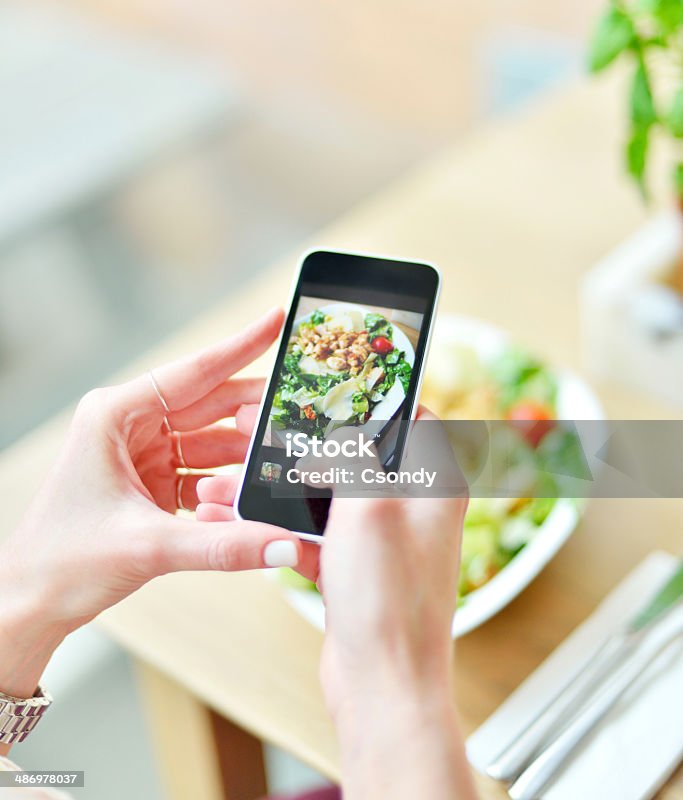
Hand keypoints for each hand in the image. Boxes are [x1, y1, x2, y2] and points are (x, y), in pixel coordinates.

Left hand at [0, 308, 316, 729]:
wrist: (30, 603)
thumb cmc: (62, 562)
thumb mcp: (147, 547)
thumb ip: (222, 546)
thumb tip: (284, 544)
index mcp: (115, 415)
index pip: (193, 372)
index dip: (241, 347)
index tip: (278, 321)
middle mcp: (129, 425)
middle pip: (209, 403)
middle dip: (257, 408)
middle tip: (305, 405)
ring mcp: (141, 453)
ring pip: (210, 439)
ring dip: (247, 451)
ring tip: (290, 453)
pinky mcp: (150, 483)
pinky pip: (203, 470)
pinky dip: (230, 482)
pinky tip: (258, 489)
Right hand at [198, 408, 475, 798]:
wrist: (384, 689)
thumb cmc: (390, 600)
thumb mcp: (369, 507)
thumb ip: (355, 455)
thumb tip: (342, 426)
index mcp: (433, 482)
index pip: (409, 418)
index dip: (368, 399)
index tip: (322, 386)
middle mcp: (412, 506)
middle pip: (354, 454)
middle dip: (301, 443)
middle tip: (252, 428)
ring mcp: (381, 540)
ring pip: (325, 495)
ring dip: (276, 488)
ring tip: (224, 483)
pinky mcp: (355, 569)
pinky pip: (312, 535)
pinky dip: (276, 529)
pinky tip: (232, 523)